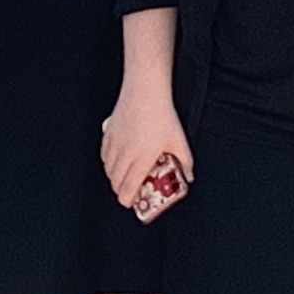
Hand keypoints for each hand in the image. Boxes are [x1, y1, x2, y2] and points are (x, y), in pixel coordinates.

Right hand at [100, 93, 192, 211]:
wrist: (145, 90)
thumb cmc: (162, 114)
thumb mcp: (179, 140)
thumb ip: (185, 161)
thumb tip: (189, 176)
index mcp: (142, 157)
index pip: (129, 186)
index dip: (127, 199)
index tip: (130, 203)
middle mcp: (125, 152)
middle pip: (116, 181)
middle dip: (121, 190)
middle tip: (129, 193)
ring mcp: (114, 142)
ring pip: (108, 168)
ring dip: (114, 177)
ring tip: (123, 178)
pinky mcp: (108, 132)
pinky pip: (104, 154)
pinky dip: (108, 162)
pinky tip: (116, 160)